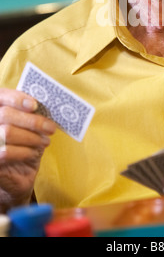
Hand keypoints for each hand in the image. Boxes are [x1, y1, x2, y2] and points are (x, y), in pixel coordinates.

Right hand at [0, 88, 55, 211]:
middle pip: (6, 114)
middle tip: (51, 128)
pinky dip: (25, 151)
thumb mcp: (30, 127)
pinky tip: (34, 153)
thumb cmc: (25, 145)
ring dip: (31, 137)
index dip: (16, 98)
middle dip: (32, 121)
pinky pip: (6, 152)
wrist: (18, 176)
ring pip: (7, 132)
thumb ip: (32, 114)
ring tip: (44, 142)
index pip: (1, 95)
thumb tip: (45, 106)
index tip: (35, 105)